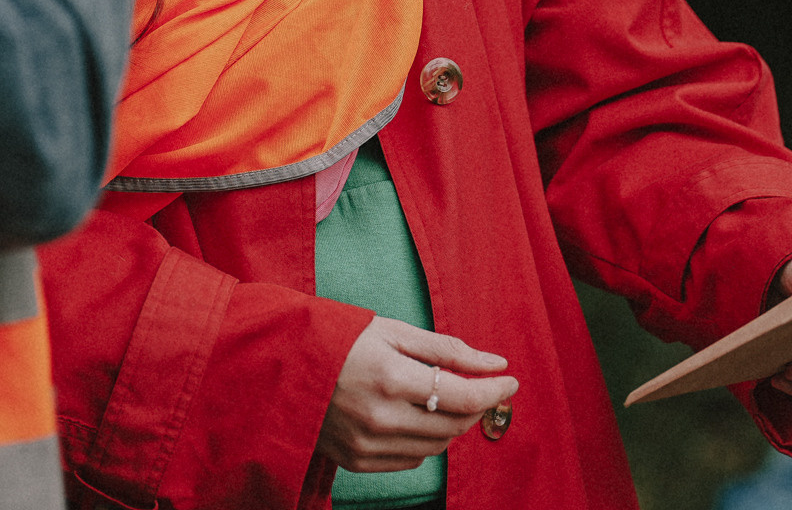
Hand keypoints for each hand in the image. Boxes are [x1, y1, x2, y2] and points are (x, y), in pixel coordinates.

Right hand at [317, 318, 517, 474]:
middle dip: (476, 405)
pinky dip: (426, 440)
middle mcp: (381, 417)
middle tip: (480, 385)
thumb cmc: (337, 339)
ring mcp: (368, 444)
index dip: (493, 389)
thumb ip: (446, 348)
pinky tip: (416, 415)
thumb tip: (494, 361)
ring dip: (453, 423)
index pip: (462, 395)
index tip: (509, 379)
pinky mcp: (358, 461)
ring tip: (445, 397)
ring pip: (437, 446)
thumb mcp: (390, 331)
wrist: (281, 364)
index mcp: (390, 376)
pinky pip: (411, 459)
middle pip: (455, 425)